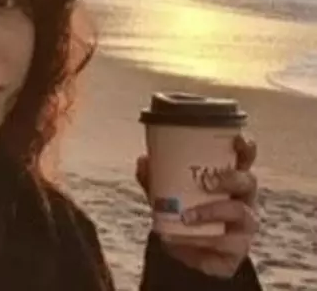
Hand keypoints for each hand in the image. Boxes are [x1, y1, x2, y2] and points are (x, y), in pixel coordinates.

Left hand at [135, 135, 259, 278]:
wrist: (187, 252)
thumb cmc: (185, 212)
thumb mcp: (168, 193)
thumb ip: (156, 178)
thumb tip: (144, 161)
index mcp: (230, 180)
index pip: (244, 159)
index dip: (246, 148)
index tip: (238, 139)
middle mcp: (244, 200)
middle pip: (248, 183)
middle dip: (229, 180)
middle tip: (207, 182)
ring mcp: (245, 227)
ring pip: (241, 216)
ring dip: (212, 214)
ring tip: (185, 217)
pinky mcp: (237, 253)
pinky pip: (225, 248)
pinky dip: (200, 245)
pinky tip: (178, 244)